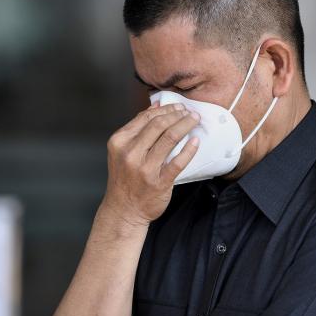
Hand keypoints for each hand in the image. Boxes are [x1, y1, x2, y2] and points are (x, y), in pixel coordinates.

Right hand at [102, 101, 199, 226]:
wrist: (124, 210)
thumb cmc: (125, 178)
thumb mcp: (122, 150)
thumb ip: (138, 128)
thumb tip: (157, 105)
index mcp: (120, 142)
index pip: (145, 117)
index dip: (165, 109)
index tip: (178, 106)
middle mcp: (130, 153)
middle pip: (159, 125)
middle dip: (178, 114)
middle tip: (190, 112)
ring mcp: (145, 168)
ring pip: (170, 138)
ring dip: (186, 125)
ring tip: (194, 120)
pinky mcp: (159, 182)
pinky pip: (178, 162)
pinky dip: (189, 149)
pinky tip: (196, 141)